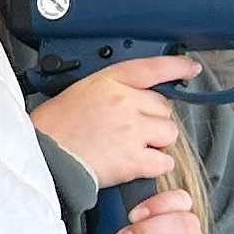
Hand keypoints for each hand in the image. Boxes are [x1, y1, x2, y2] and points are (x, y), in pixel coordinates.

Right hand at [29, 58, 197, 194]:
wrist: (43, 158)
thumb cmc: (51, 130)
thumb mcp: (77, 93)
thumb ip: (107, 92)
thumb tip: (129, 99)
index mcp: (108, 82)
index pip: (151, 68)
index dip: (175, 67)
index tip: (190, 68)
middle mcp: (124, 102)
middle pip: (163, 108)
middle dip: (154, 120)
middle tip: (134, 131)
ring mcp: (131, 130)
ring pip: (169, 134)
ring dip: (157, 143)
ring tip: (134, 149)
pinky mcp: (134, 159)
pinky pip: (164, 161)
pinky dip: (155, 166)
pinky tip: (137, 166)